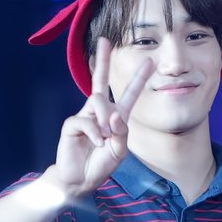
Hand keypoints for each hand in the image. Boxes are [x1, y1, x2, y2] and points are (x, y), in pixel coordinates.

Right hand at [52, 37, 153, 198]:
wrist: (80, 180)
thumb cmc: (100, 165)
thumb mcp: (119, 151)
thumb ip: (121, 133)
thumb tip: (113, 115)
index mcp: (115, 118)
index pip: (128, 95)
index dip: (138, 79)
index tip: (149, 62)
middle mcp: (100, 113)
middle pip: (100, 81)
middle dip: (102, 61)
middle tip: (103, 41)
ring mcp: (85, 117)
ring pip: (98, 101)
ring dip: (105, 119)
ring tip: (105, 137)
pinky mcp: (72, 124)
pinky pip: (86, 120)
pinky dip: (94, 133)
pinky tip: (96, 143)